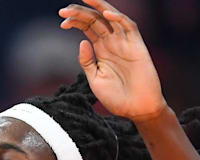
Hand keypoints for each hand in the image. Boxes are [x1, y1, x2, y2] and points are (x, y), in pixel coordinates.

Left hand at [59, 0, 166, 120]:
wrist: (137, 110)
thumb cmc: (117, 97)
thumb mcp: (95, 79)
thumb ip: (87, 61)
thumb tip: (81, 41)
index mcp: (102, 49)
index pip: (88, 27)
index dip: (75, 21)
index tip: (62, 22)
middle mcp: (113, 42)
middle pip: (96, 20)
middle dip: (80, 12)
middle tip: (63, 10)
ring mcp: (125, 42)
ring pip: (112, 18)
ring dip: (99, 7)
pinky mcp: (137, 46)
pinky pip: (129, 27)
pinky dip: (119, 18)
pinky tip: (106, 14)